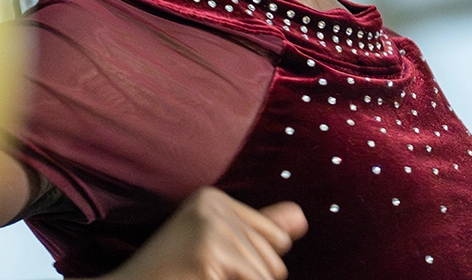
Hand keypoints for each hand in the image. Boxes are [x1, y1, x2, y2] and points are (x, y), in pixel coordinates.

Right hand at [102, 187, 307, 279]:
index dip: (251, 266)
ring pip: (269, 277)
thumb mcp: (216, 247)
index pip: (276, 239)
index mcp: (214, 199)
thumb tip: (301, 219)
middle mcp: (213, 206)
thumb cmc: (170, 276)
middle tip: (204, 275)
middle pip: (275, 260)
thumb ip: (258, 233)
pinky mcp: (209, 253)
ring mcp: (211, 227)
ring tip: (202, 278)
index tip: (208, 264)